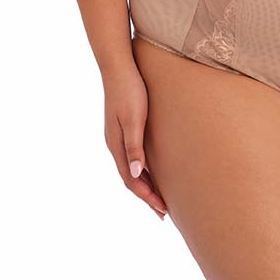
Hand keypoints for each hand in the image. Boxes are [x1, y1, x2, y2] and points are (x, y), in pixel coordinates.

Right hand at [103, 65, 167, 220]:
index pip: (132, 181)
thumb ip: (134, 146)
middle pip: (131, 179)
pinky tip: (153, 170)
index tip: (163, 211)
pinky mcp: (124, 128)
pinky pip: (133, 157)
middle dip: (147, 197)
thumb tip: (136, 175)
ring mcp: (118, 137)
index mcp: (116, 145)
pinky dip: (143, 170)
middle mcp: (115, 145)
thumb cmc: (130, 91)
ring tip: (161, 197)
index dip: (147, 197)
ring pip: (132, 169)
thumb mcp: (134, 119)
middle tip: (164, 213)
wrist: (119, 66)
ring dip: (145, 185)